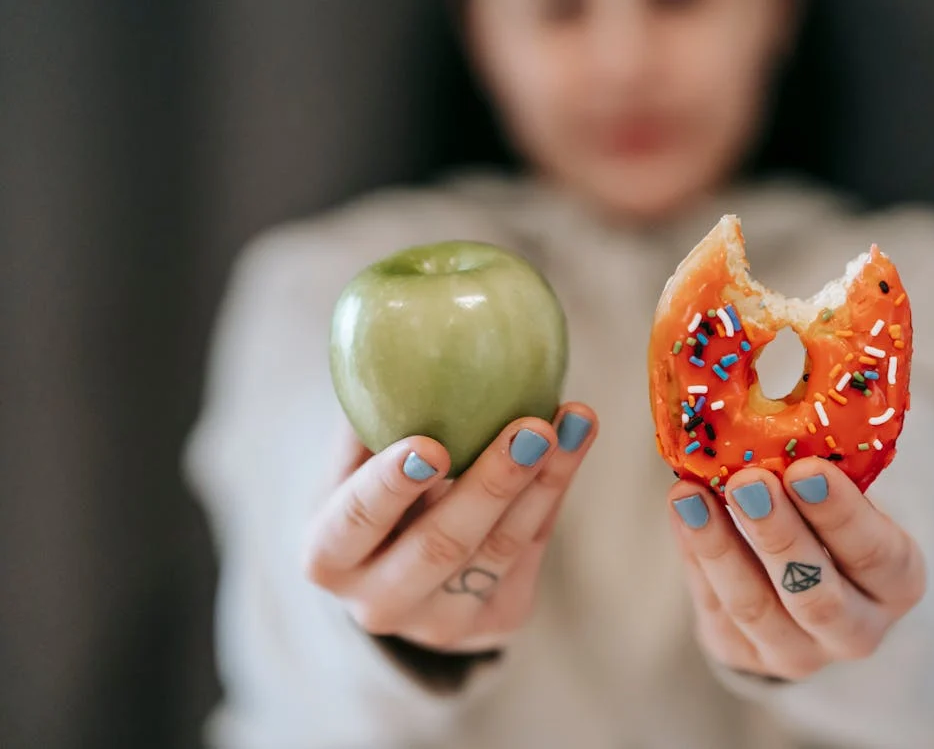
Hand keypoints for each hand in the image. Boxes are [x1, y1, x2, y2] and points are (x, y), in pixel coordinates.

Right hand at [303, 404, 596, 652]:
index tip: (429, 444)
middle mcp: (379, 604)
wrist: (403, 576)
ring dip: (544, 480)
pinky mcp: (497, 622)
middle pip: (441, 545)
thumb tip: (394, 339)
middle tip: (532, 427)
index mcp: (328, 557)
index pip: (356, 522)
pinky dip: (554, 491)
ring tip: (573, 421)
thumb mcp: (353, 465)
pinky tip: (574, 441)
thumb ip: (369, 419)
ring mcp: (441, 624)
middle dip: (492, 484)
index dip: (390, 486)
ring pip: (499, 550)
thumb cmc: (373, 495)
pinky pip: (531, 551)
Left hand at [669, 458, 925, 680]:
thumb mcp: (844, 499)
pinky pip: (713, 606)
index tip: (806, 469)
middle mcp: (856, 630)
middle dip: (778, 535)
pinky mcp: (742, 656)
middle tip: (748, 481)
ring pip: (755, 607)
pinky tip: (682, 510)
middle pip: (816, 594)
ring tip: (690, 494)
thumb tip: (772, 408)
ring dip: (719, 547)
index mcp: (897, 583)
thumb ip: (821, 472)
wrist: (802, 589)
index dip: (841, 514)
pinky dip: (694, 554)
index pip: (876, 554)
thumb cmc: (829, 523)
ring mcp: (797, 653)